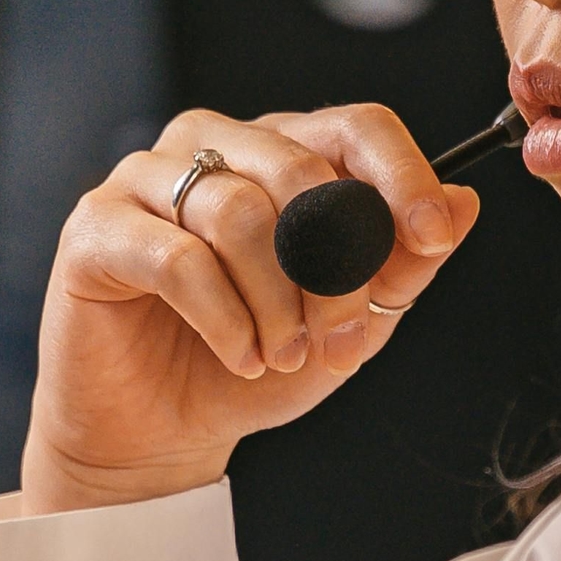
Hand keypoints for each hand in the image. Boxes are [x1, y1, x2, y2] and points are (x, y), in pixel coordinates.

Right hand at [22, 104, 480, 512]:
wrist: (160, 434)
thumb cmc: (255, 366)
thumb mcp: (351, 325)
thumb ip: (402, 265)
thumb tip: (465, 202)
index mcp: (281, 152)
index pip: (355, 126)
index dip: (403, 175)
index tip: (432, 235)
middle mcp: (213, 146)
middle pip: (301, 171)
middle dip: (336, 270)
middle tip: (337, 343)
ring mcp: (147, 179)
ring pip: (240, 212)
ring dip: (276, 302)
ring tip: (279, 356)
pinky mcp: (96, 227)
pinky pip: (177, 255)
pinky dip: (225, 318)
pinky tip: (240, 358)